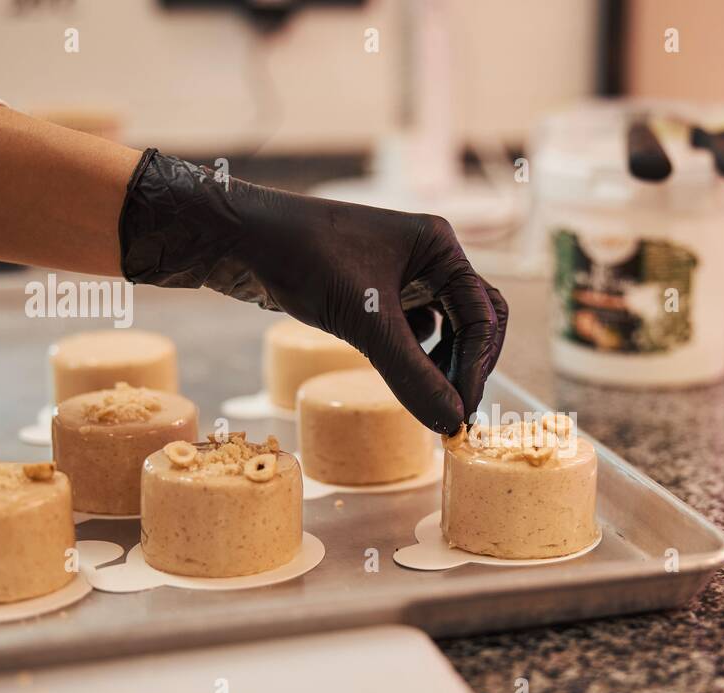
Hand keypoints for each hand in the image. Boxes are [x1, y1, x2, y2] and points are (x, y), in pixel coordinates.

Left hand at [119, 150, 506, 433]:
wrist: (241, 238)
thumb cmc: (302, 259)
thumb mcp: (364, 322)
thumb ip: (411, 375)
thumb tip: (451, 423)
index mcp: (439, 247)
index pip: (483, 315)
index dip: (476, 367)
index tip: (461, 411)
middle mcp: (429, 257)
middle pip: (475, 320)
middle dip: (469, 365)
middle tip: (455, 410)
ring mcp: (404, 274)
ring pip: (447, 328)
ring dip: (443, 364)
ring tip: (427, 395)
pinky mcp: (378, 291)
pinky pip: (415, 330)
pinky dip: (415, 355)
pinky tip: (396, 370)